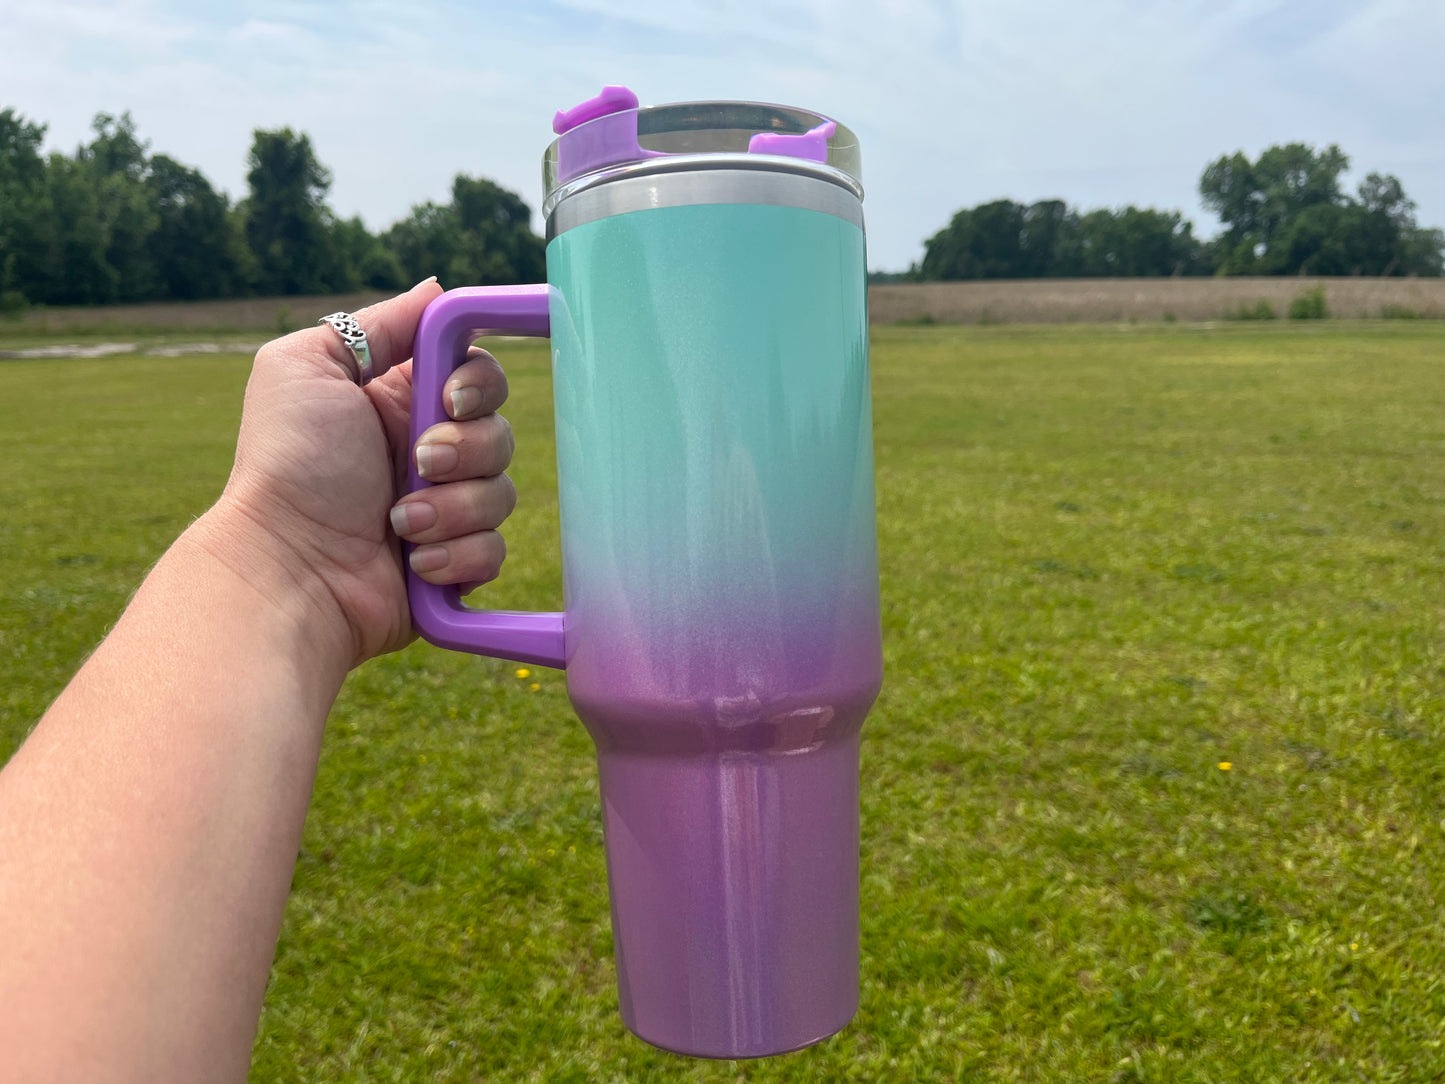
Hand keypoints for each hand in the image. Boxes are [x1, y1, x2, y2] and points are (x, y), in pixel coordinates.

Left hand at [214, 279, 515, 665]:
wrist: (289, 568)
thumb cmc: (289, 464)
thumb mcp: (308, 366)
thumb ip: (375, 325)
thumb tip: (437, 290)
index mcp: (400, 402)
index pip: (479, 375)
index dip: (479, 383)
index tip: (449, 398)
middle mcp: (428, 453)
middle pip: (501, 432)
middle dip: (467, 448)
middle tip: (420, 463)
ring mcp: (444, 511)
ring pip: (502, 493)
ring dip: (452, 507)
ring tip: (399, 522)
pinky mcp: (453, 565)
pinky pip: (494, 551)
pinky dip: (456, 555)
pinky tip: (412, 561)